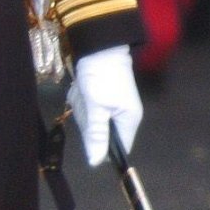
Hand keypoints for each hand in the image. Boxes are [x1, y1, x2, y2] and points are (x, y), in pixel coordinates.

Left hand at [68, 44, 141, 167]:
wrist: (99, 46)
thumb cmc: (101, 76)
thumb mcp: (97, 106)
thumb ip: (97, 134)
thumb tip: (96, 162)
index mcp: (128, 120)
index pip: (119, 149)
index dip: (103, 149)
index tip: (91, 133)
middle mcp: (123, 116)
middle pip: (101, 136)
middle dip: (88, 123)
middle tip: (87, 104)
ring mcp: (112, 106)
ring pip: (91, 122)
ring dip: (82, 110)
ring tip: (85, 93)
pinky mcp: (102, 98)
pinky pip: (87, 109)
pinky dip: (81, 101)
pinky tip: (82, 89)